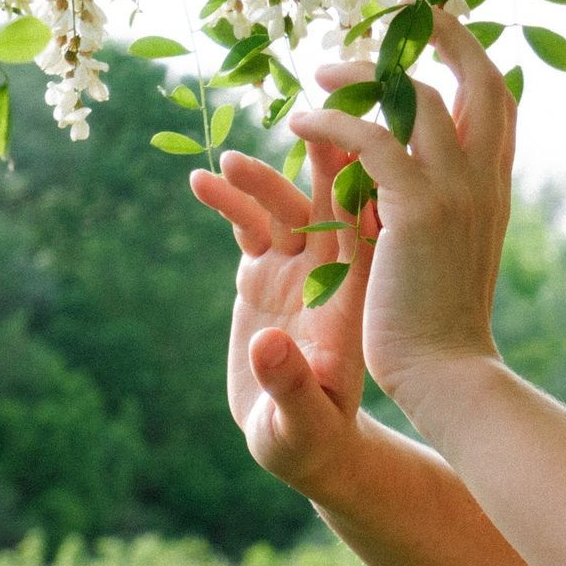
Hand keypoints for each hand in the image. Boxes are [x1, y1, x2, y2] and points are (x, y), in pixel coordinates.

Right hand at [187, 143, 380, 499]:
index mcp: (351, 301)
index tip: (351, 152)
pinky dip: (229, 204)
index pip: (365, 234)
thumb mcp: (300, 419)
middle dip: (322, 163)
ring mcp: (296, 273)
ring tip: (230, 163)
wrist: (299, 445)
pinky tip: (200, 183)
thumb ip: (287, 383)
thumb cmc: (310, 439)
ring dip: (264, 182)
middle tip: (306, 121)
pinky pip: (248, 228)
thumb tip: (267, 345)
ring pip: (286, 210)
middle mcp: (329, 278)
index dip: (360, 191)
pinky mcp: (263, 278)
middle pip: (333, 207)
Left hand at [287, 7, 517, 410]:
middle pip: (478, 76)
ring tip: (320, 76)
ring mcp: (454, 191)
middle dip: (439, 33)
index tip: (426, 34)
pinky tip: (297, 126)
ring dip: (363, 75)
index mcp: (493, 187)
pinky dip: (331, 121)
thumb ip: (441, 204)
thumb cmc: (437, 323)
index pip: (496, 100)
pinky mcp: (414, 209)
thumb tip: (419, 177)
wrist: (445, 372)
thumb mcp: (449, 250)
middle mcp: (483, 179)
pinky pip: (369, 137)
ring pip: (416, 95)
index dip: (466, 57)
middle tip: (393, 15)